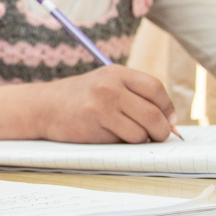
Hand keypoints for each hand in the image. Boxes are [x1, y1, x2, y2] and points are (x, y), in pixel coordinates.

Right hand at [39, 65, 178, 142]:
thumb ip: (136, 96)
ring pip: (141, 131)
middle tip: (160, 135)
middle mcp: (109, 87)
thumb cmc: (81, 99)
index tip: (169, 119)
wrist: (44, 107)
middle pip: (153, 113)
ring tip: (129, 134)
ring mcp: (101, 106)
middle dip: (162, 129)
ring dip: (142, 138)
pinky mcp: (94, 126)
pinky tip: (111, 135)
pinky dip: (124, 143)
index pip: (156, 88)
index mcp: (116, 73)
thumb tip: (171, 121)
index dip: (168, 107)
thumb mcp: (107, 85)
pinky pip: (124, 140)